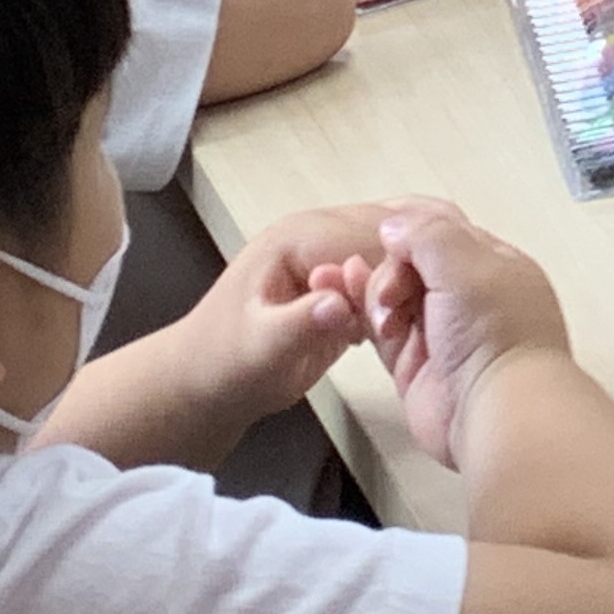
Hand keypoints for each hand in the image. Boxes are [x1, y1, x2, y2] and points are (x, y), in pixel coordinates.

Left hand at [184, 203, 392, 426]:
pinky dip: (402, 293)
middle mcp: (324, 229)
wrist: (203, 383)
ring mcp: (335, 249)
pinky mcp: (345, 274)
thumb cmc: (224, 366)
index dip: (393, 273)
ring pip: (400, 247)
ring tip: (402, 325)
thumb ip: (298, 325)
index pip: (373, 237)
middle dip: (409, 275)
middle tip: (403, 324)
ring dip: (410, 283)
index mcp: (301, 235)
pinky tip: (395, 325)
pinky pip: (390, 269)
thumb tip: (341, 305)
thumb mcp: (258, 351)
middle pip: (395, 233)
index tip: (396, 318)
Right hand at [355, 200, 570, 470]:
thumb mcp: (467, 265)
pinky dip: (365, 317)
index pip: (444, 232)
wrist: (496, 412)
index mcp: (493, 263)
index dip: (410, 231)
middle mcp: (468, 295)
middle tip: (390, 294)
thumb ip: (428, 236)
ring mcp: (440, 331)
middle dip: (391, 270)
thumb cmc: (495, 332)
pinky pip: (382, 331)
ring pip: (394, 296)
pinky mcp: (414, 365)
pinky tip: (346, 303)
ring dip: (373, 292)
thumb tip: (394, 224)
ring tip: (372, 304)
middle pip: (413, 264)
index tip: (380, 236)